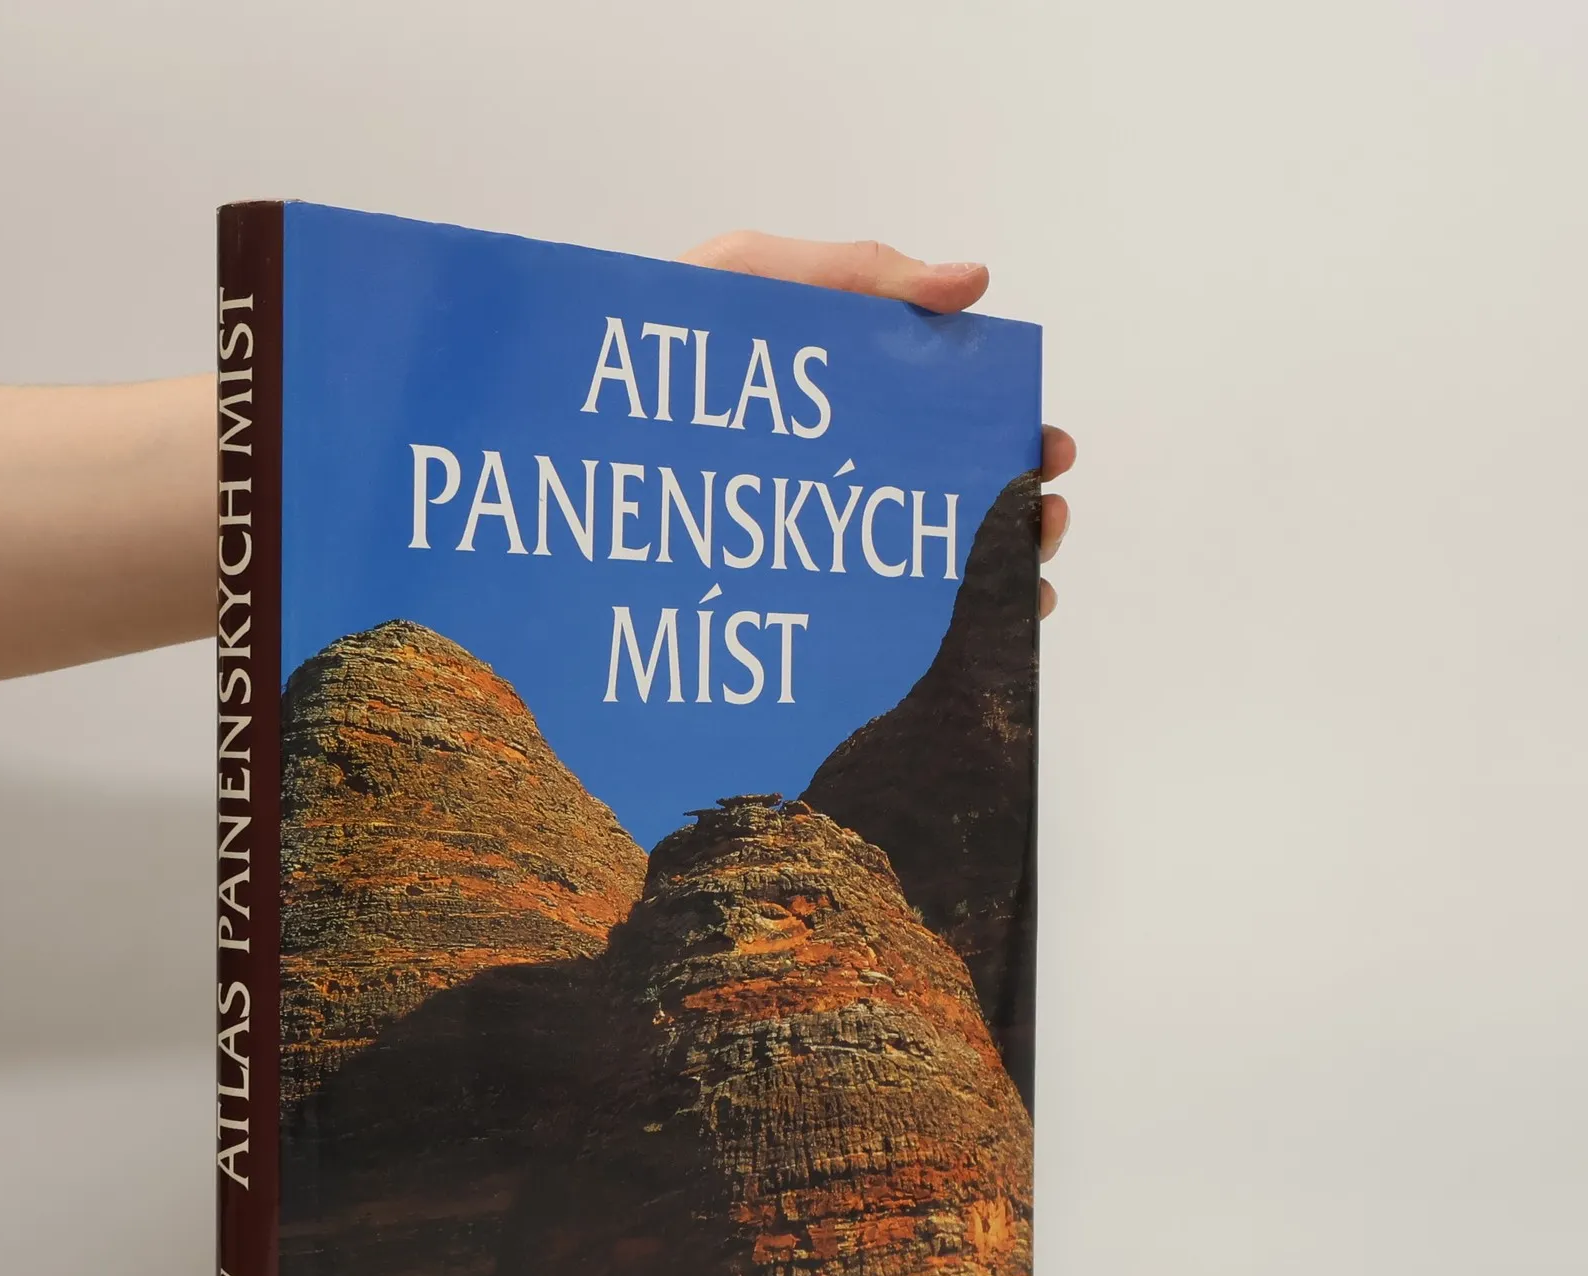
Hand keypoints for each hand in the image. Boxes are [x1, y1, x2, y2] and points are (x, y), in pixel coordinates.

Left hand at [682, 232, 1071, 618]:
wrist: (575, 405)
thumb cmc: (667, 331)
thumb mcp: (761, 276)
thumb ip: (861, 272)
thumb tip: (975, 282)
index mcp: (862, 405)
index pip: (964, 430)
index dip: (1019, 446)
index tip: (1048, 455)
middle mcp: (851, 479)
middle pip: (961, 512)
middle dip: (1022, 523)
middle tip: (1041, 524)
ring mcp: (818, 540)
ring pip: (926, 580)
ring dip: (991, 590)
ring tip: (1019, 597)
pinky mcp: (778, 595)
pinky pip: (857, 633)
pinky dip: (921, 646)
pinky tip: (961, 656)